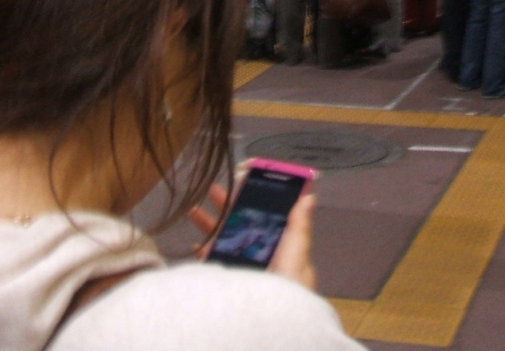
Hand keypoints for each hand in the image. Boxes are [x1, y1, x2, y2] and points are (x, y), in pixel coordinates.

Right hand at [187, 185, 317, 290]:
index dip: (254, 199)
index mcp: (281, 247)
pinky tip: (196, 244)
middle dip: (228, 206)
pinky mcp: (230, 283)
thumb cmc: (289, 289)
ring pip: (225, 241)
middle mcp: (262, 256)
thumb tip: (309, 198)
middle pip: (242, 225)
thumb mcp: (297, 253)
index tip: (242, 181)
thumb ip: (299, 226)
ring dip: (211, 224)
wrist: (271, 323)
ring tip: (196, 210)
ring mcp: (245, 270)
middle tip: (214, 190)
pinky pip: (215, 264)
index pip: (267, 217)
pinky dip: (204, 252)